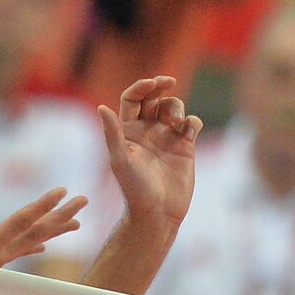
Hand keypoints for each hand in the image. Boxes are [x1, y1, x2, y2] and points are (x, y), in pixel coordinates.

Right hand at [0, 189, 86, 294]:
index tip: (61, 191)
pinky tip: (44, 244)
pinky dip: (35, 243)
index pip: (20, 221)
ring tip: (77, 221)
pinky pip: (19, 250)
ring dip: (55, 227)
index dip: (41, 205)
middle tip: (84, 199)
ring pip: (32, 240)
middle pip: (36, 230)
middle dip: (61, 214)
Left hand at [98, 76, 201, 226]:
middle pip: (154, 98)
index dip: (141, 87)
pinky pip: (192, 123)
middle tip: (169, 82)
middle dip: (161, 86)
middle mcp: (147, 130)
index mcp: (128, 130)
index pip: (132, 98)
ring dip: (176, 106)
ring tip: (176, 122)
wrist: (158, 213)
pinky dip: (193, 121)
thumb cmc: (134, 189)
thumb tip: (101, 107)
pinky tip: (189, 130)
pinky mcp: (185, 146)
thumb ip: (112, 133)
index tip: (153, 83)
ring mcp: (167, 137)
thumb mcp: (120, 160)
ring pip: (173, 107)